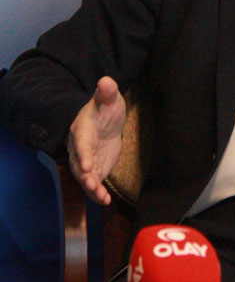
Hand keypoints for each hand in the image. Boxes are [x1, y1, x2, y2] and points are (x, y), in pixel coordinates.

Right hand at [67, 76, 125, 204]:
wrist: (105, 122)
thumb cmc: (105, 108)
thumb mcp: (109, 99)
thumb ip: (107, 92)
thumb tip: (107, 81)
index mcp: (82, 129)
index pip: (81, 143)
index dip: (84, 154)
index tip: (88, 165)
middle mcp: (80, 148)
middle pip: (79, 164)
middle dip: (85, 175)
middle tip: (92, 184)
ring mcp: (86, 160)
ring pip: (85, 177)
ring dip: (91, 188)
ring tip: (101, 197)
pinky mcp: (95, 170)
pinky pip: (94, 184)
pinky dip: (98, 193)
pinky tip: (106, 201)